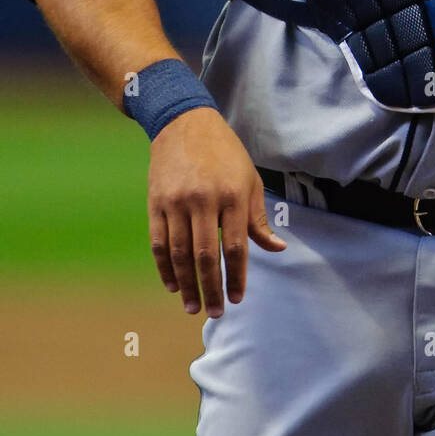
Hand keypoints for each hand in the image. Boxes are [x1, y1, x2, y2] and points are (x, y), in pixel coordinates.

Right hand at [147, 107, 286, 317]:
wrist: (185, 123)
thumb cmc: (226, 154)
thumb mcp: (250, 179)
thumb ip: (259, 218)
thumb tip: (277, 249)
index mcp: (232, 195)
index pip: (236, 247)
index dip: (238, 276)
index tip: (238, 298)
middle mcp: (204, 200)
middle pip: (207, 256)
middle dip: (212, 288)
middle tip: (215, 313)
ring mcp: (177, 202)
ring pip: (180, 254)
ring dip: (187, 284)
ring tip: (192, 306)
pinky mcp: (156, 202)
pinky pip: (158, 243)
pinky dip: (165, 267)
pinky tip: (173, 284)